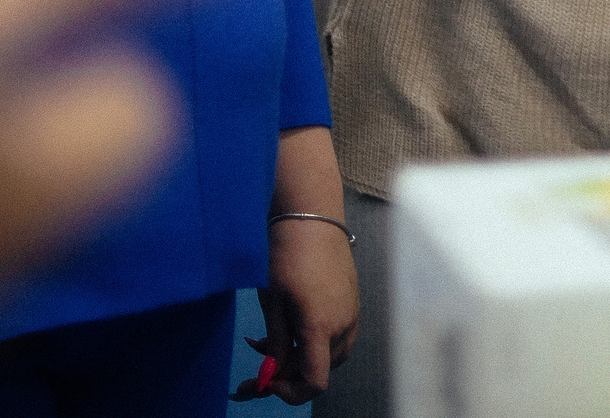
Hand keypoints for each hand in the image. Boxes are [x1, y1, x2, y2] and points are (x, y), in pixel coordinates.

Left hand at [240, 129, 357, 403]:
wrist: (312, 215)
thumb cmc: (287, 254)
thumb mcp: (272, 302)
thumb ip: (275, 343)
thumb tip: (270, 374)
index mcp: (321, 326)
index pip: (315, 382)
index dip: (290, 392)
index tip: (265, 383)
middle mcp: (343, 324)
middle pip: (322, 370)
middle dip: (290, 374)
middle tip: (257, 366)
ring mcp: (352, 311)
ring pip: (330, 354)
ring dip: (302, 357)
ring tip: (269, 342)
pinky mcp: (352, 300)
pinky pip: (337, 334)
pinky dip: (315, 339)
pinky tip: (291, 324)